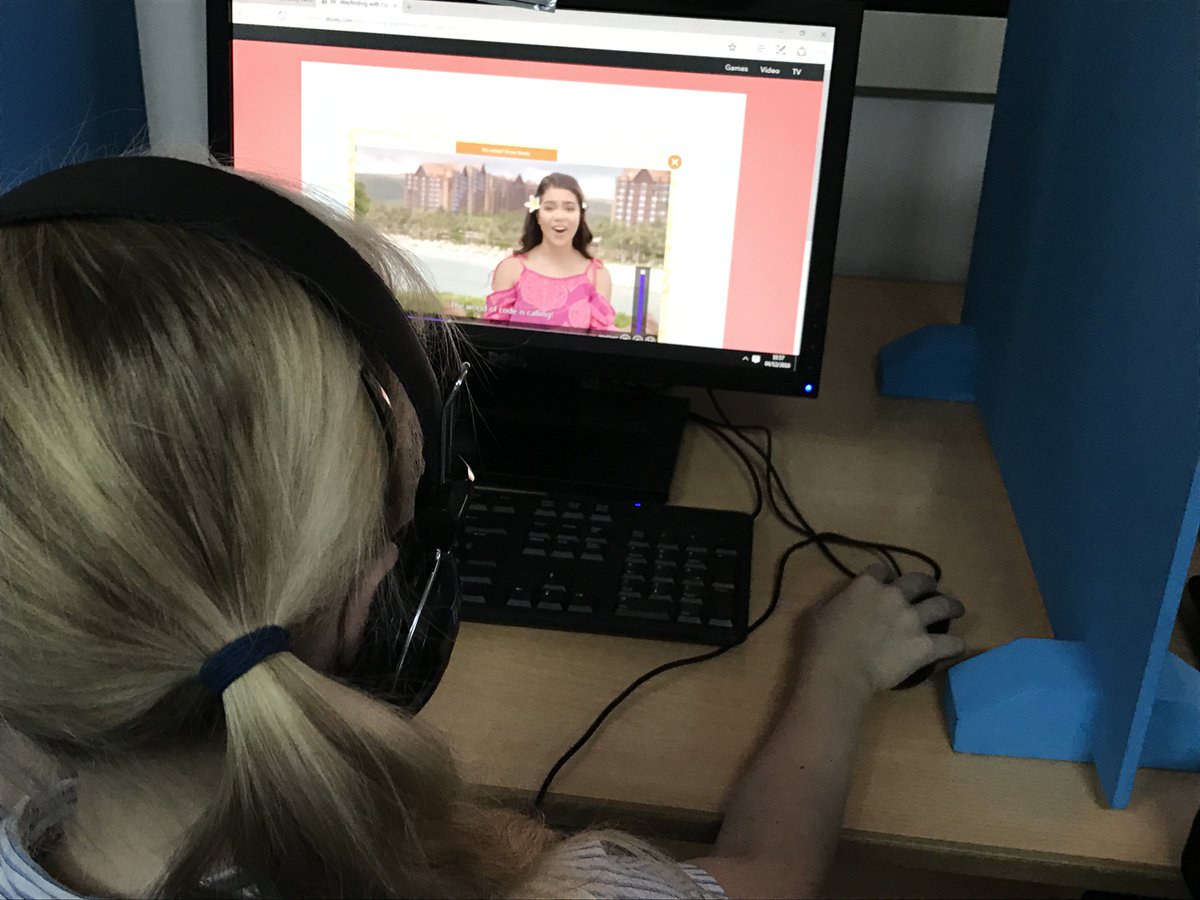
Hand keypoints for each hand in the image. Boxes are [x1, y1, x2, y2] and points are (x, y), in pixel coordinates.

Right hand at [797, 565, 965, 695]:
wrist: (840, 671)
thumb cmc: (821, 644)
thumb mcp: (817, 612)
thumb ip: (836, 601)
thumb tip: (843, 601)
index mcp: (866, 586)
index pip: (881, 571)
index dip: (884, 577)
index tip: (885, 583)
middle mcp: (894, 596)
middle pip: (918, 581)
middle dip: (926, 584)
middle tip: (931, 588)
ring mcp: (913, 620)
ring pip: (942, 605)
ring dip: (951, 606)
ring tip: (957, 609)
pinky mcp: (925, 646)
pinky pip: (950, 643)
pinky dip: (955, 645)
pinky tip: (957, 646)